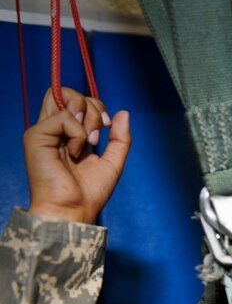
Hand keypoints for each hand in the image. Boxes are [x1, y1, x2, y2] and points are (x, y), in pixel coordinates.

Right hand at [24, 87, 130, 223]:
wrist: (74, 210)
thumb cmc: (90, 193)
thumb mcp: (113, 162)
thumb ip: (120, 138)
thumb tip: (123, 112)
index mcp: (68, 134)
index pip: (79, 101)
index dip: (97, 107)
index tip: (108, 127)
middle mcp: (55, 129)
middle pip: (71, 93)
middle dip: (94, 108)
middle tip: (98, 136)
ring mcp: (44, 130)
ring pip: (64, 95)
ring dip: (87, 117)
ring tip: (89, 143)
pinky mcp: (36, 135)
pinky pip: (64, 116)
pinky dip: (78, 133)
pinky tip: (75, 151)